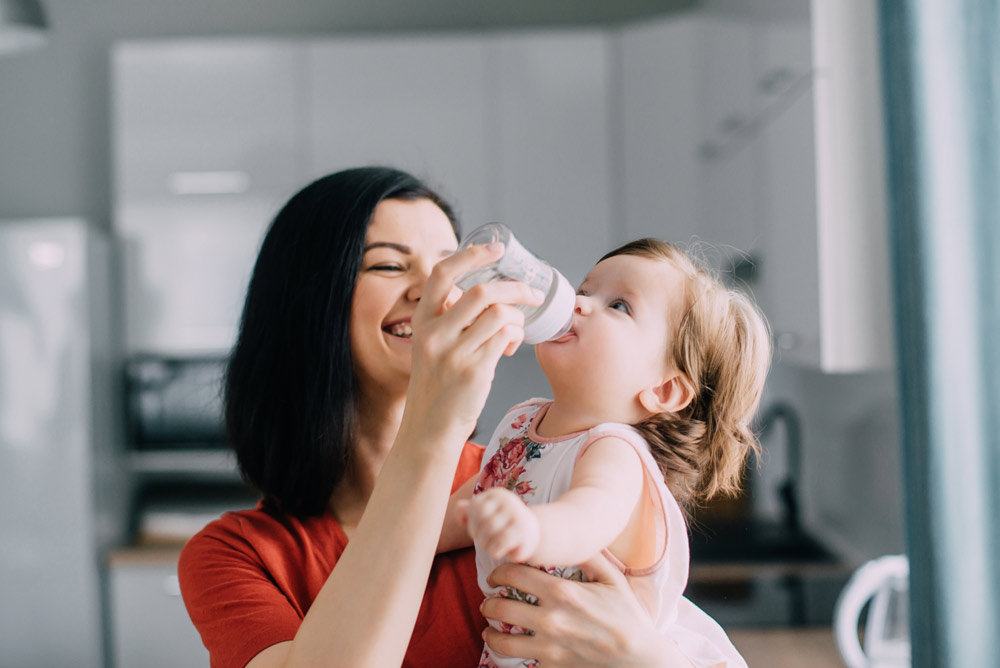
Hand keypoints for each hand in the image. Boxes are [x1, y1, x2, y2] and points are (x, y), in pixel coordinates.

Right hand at [401, 243, 543, 441]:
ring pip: (499, 314)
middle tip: (532, 292)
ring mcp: (453, 353)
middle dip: (514, 287)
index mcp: (422, 321)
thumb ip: (451, 320)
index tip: (496, 248)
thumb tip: (488, 295)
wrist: (430, 427)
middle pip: (481, 292)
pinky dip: (517, 337)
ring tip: (517, 331)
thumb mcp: (432, 346)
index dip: (471, 255)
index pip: (441, 274)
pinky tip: (512, 347)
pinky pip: (506, 338)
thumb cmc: (438, 385)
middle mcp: (435, 334)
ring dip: (518, 318)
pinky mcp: (474, 371)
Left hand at [462, 488, 539, 561]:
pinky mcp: (524, 532)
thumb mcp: (486, 513)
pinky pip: (501, 543)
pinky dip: (496, 551)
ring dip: (487, 546)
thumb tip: (460, 515)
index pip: (475, 507)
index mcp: (497, 494)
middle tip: (485, 542)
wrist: (531, 533)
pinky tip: (500, 552)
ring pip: (490, 531)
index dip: (473, 523)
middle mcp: (508, 501)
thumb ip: (468, 510)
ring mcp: (518, 515)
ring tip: (491, 548)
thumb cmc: (502, 524)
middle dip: (479, 536)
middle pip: (482, 520)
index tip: (479, 531)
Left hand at [482, 554, 678, 667]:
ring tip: (488, 626)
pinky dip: (507, 653)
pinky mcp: (552, 666)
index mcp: (563, 592)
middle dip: (489, 601)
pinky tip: (506, 645)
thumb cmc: (628, 616)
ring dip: (490, 630)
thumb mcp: (613, 579)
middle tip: (488, 600)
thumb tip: (571, 540)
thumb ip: (589, 556)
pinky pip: (518, 661)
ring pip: (503, 639)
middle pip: (501, 606)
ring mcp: (549, 646)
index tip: (496, 575)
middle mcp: (551, 619)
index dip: (499, 572)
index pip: (514, 574)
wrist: (640, 658)